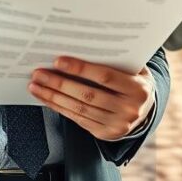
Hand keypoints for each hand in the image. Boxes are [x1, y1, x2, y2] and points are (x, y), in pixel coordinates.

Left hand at [28, 56, 155, 140]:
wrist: (145, 111)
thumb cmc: (134, 82)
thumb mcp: (134, 69)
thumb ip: (115, 60)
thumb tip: (82, 46)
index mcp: (138, 89)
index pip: (104, 77)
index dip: (80, 68)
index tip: (58, 61)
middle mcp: (129, 109)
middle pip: (88, 95)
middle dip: (59, 84)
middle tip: (39, 74)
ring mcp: (117, 125)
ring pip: (79, 109)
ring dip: (54, 97)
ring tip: (36, 86)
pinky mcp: (105, 134)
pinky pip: (78, 120)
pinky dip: (60, 108)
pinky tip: (47, 98)